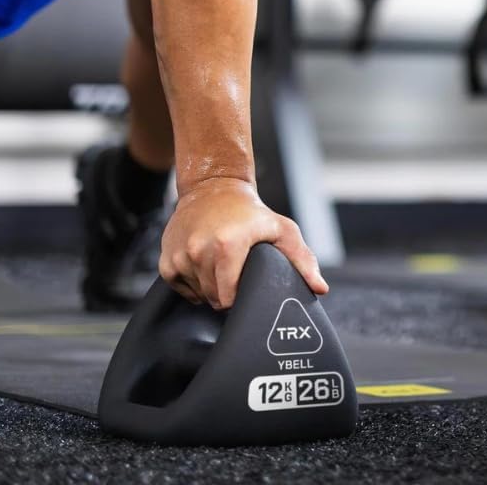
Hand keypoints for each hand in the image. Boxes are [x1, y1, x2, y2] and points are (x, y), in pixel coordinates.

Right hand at [159, 176, 328, 308]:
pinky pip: (180, 287)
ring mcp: (181, 254)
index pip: (229, 299)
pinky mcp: (166, 258)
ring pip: (198, 294)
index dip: (240, 298)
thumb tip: (320, 289)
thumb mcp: (282, 230)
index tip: (247, 285)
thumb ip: (302, 260)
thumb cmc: (252, 212)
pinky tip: (205, 264)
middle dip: (226, 292)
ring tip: (221, 264)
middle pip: (214, 298)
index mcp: (227, 245)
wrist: (214, 187)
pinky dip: (193, 282)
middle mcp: (200, 250)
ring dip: (210, 286)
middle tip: (236, 272)